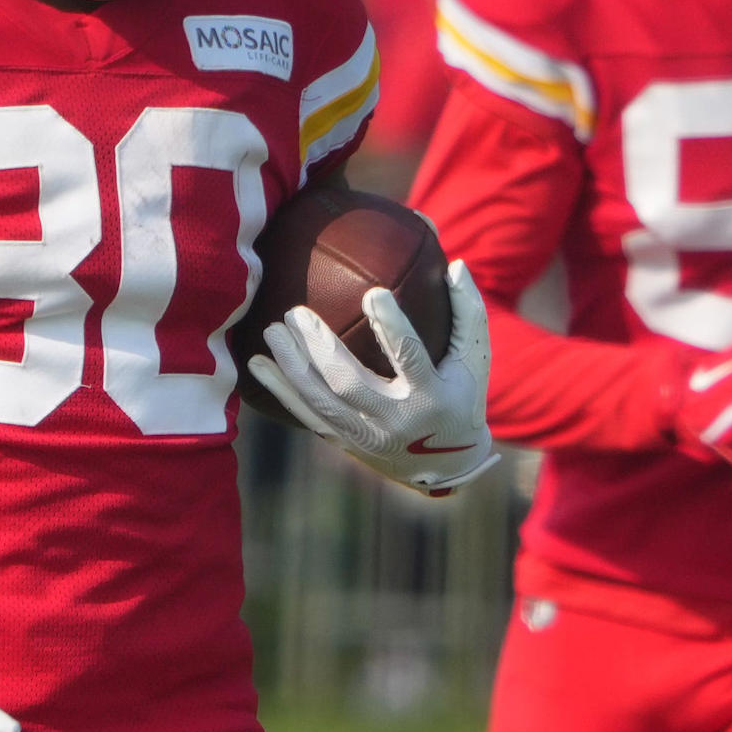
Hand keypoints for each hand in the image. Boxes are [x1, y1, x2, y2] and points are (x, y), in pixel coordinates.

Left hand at [245, 259, 497, 496]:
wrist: (447, 467)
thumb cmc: (461, 398)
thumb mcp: (475, 361)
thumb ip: (468, 313)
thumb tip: (456, 264)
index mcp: (430, 397)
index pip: (409, 358)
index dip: (392, 327)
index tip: (373, 292)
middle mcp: (395, 421)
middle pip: (349, 383)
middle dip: (319, 348)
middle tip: (296, 312)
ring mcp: (366, 436)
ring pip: (320, 401)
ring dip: (291, 367)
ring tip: (272, 330)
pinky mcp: (346, 444)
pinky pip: (307, 416)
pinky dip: (280, 391)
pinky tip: (257, 364)